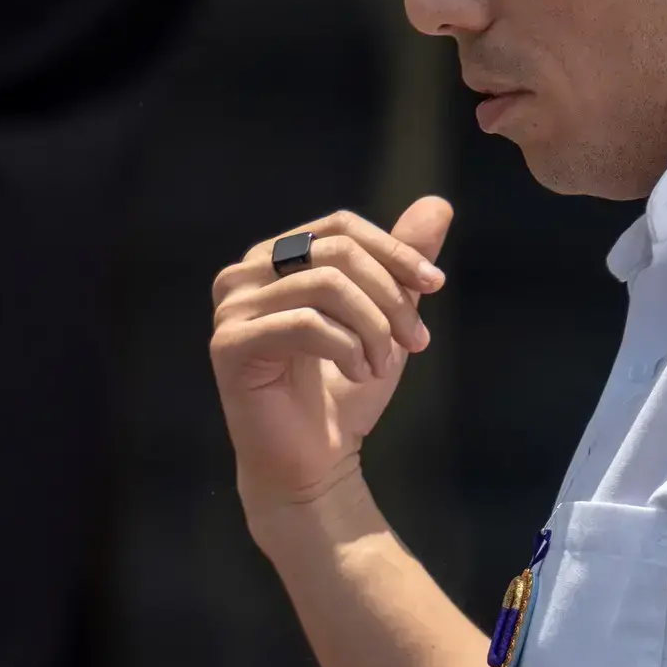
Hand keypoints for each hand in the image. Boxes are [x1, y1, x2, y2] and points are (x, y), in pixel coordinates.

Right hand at [210, 199, 451, 505]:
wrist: (314, 462)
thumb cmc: (345, 389)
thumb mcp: (386, 317)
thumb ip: (403, 263)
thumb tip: (438, 203)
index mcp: (276, 258)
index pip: (341, 227)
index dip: (394, 250)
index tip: (436, 284)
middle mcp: (244, 274)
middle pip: (336, 253)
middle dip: (390, 296)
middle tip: (417, 340)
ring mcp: (231, 308)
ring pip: (325, 285)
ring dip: (373, 328)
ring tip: (384, 364)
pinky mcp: (229, 345)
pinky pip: (305, 323)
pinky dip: (347, 348)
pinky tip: (359, 373)